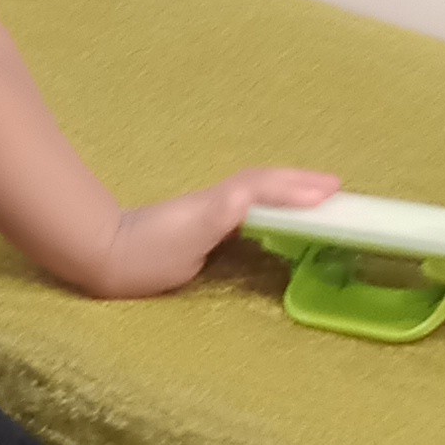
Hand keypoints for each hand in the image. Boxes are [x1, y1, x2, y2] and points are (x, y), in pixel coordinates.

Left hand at [92, 170, 341, 300]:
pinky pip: (250, 218)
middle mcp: (220, 205)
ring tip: (320, 203)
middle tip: (338, 191)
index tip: (336, 188)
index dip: (301, 186)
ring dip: (291, 198)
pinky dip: (272, 217)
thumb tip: (255, 195)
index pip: (269, 186)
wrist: (107, 258)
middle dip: (303, 186)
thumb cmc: (148, 251)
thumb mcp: (189, 232)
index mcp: (223, 202)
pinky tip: (278, 230)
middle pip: (269, 187)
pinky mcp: (204, 236)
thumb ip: (222, 211)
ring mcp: (212, 218)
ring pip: (261, 199)